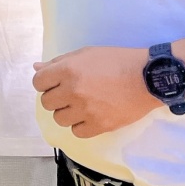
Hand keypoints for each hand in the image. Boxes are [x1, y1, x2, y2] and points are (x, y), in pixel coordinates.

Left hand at [32, 46, 162, 138]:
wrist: (148, 78)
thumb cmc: (117, 61)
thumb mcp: (86, 53)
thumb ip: (59, 62)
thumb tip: (36, 68)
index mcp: (68, 70)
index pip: (38, 83)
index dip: (45, 83)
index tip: (55, 83)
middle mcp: (73, 91)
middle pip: (47, 102)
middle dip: (56, 98)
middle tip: (71, 94)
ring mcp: (86, 110)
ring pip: (59, 119)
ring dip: (67, 112)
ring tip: (82, 105)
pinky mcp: (99, 125)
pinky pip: (77, 132)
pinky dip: (81, 125)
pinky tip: (91, 116)